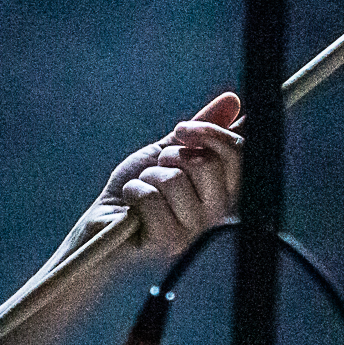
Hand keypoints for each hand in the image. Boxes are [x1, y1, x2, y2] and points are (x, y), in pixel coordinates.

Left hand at [77, 92, 243, 264]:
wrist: (102, 225)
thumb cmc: (137, 192)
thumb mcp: (168, 153)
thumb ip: (201, 131)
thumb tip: (232, 101)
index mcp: (223, 194)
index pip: (241, 155)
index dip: (211, 133)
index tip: (181, 130)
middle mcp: (216, 217)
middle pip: (208, 163)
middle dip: (172, 156)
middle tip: (156, 170)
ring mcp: (194, 233)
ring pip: (175, 180)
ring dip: (148, 177)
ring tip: (142, 193)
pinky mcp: (167, 243)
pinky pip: (151, 198)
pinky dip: (133, 192)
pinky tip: (131, 208)